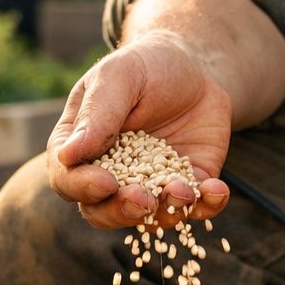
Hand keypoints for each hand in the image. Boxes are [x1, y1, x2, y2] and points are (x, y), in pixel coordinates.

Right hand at [48, 31, 232, 229]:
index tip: (105, 182)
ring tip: (183, 190)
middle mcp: (110, 175)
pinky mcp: (188, 187)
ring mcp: (150, 186)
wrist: (194, 69)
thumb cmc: (145, 67)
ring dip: (166, 210)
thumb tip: (67, 155)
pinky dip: (207, 205)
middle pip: (103, 211)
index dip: (82, 187)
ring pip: (150, 217)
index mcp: (80, 149)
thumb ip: (96, 115)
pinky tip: (216, 190)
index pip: (67, 180)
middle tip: (143, 199)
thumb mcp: (118, 78)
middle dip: (123, 210)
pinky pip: (196, 207)